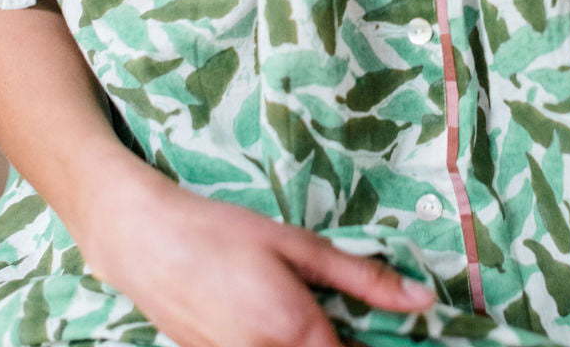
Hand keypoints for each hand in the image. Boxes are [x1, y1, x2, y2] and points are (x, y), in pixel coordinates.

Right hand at [78, 163, 434, 346]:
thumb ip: (363, 276)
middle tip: (350, 321)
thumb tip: (423, 298)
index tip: (399, 336)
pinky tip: (273, 321)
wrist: (146, 242)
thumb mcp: (299, 245)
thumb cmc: (225, 234)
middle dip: (344, 345)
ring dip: (311, 345)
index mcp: (296, 332)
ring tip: (309, 315)